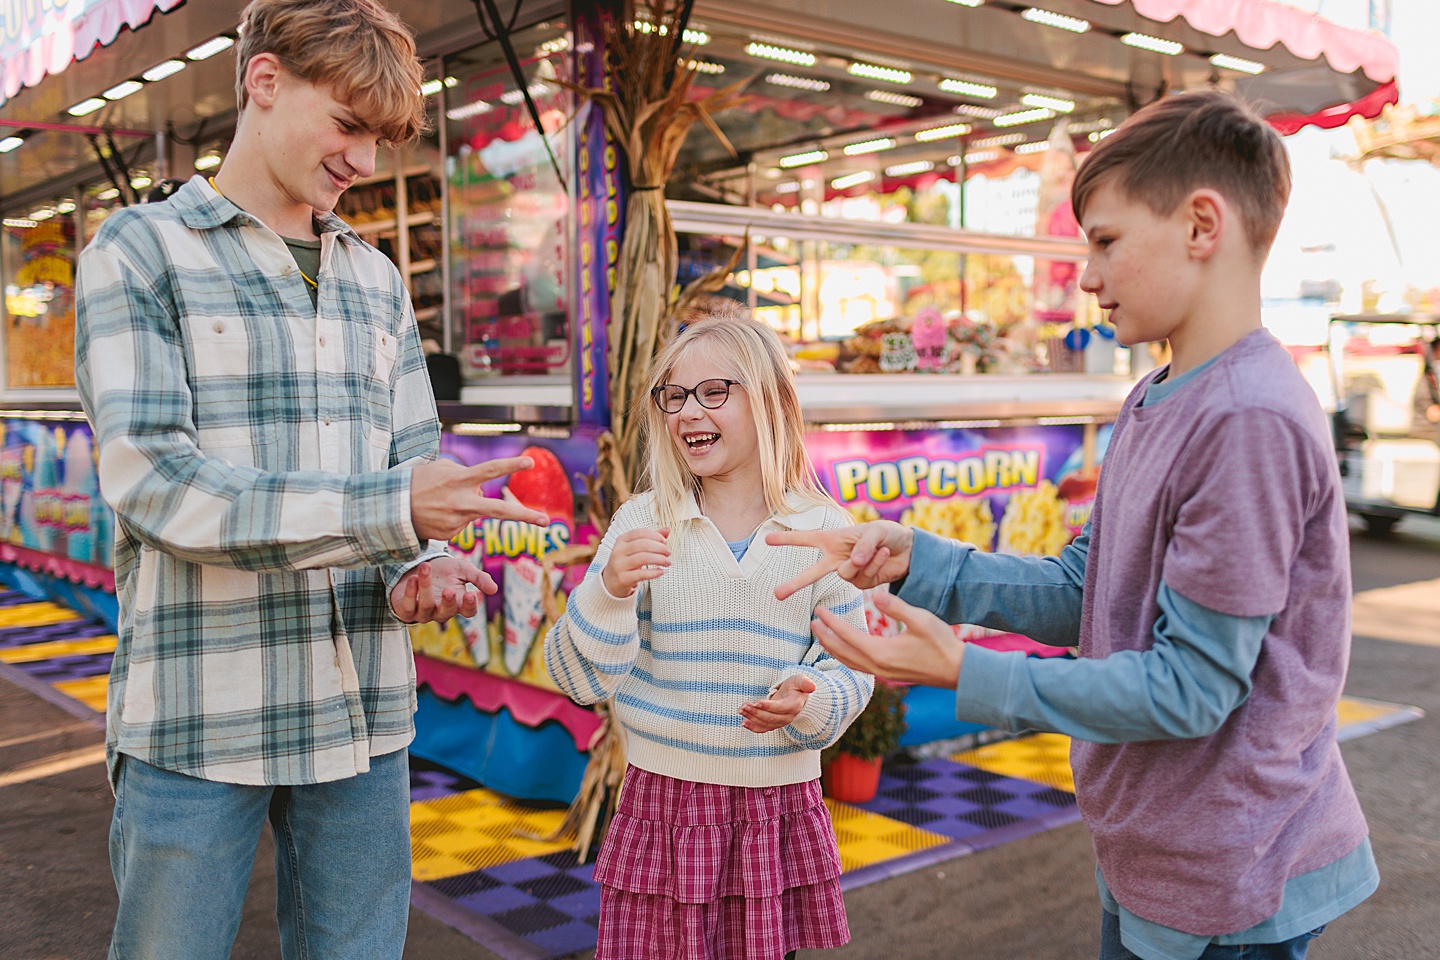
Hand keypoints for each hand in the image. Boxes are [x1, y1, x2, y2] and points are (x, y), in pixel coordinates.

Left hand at [390, 555, 494, 623]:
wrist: (418, 566)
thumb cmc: (444, 570)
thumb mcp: (463, 569)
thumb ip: (479, 578)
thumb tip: (494, 590)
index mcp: (458, 603)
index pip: (468, 611)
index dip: (470, 605)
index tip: (472, 593)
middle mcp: (442, 611)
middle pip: (447, 613)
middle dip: (448, 602)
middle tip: (450, 589)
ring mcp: (424, 613)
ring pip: (426, 607)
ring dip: (425, 588)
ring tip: (425, 567)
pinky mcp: (407, 611)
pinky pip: (408, 607)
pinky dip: (410, 593)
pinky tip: (413, 578)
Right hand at [410, 457, 549, 541]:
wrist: (392, 509)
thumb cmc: (418, 482)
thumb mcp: (441, 467)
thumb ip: (465, 472)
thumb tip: (481, 485)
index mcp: (460, 480)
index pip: (491, 470)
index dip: (511, 465)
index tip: (531, 461)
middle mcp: (462, 502)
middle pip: (500, 510)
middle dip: (525, 516)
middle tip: (546, 521)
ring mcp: (458, 521)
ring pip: (475, 511)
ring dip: (464, 506)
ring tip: (438, 502)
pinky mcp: (452, 534)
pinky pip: (461, 523)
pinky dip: (453, 517)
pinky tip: (436, 514)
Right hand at [601, 528, 669, 597]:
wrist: (611, 582)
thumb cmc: (627, 562)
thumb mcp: (635, 549)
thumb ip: (651, 539)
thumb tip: (667, 530)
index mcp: (621, 540)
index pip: (640, 533)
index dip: (655, 536)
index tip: (664, 541)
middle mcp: (618, 551)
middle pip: (643, 544)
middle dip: (659, 548)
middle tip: (668, 552)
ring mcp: (619, 565)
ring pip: (643, 558)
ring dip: (659, 559)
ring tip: (668, 562)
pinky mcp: (623, 579)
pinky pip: (642, 574)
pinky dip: (655, 572)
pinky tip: (662, 572)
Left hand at [740, 674, 816, 732]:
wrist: (797, 696)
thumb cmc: (797, 686)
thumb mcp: (801, 680)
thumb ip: (805, 683)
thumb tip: (812, 687)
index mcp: (794, 706)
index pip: (780, 708)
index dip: (768, 706)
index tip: (756, 702)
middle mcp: (788, 717)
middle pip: (771, 718)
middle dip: (756, 712)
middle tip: (743, 706)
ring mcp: (781, 722)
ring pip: (766, 724)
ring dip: (752, 718)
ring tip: (741, 710)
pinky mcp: (774, 724)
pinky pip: (764, 729)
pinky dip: (753, 727)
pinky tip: (743, 722)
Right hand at [767, 520, 913, 599]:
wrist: (909, 550)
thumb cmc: (887, 533)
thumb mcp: (876, 531)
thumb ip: (863, 545)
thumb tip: (853, 563)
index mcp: (834, 540)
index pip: (806, 539)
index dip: (787, 540)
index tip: (765, 539)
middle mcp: (837, 557)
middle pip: (812, 573)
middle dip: (795, 584)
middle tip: (777, 595)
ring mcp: (849, 572)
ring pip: (846, 574)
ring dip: (864, 562)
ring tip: (879, 549)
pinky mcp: (862, 583)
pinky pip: (863, 579)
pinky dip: (874, 567)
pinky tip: (884, 556)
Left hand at [811, 589, 962, 688]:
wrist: (958, 671)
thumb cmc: (941, 643)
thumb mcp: (920, 619)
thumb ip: (896, 606)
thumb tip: (874, 593)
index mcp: (881, 652)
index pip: (847, 635)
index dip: (831, 621)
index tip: (819, 609)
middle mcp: (877, 666)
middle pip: (841, 651)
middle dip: (825, 636)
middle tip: (812, 620)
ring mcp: (882, 673)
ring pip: (848, 661)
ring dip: (832, 647)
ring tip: (821, 634)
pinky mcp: (888, 675)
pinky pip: (858, 666)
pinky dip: (846, 656)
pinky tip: (845, 649)